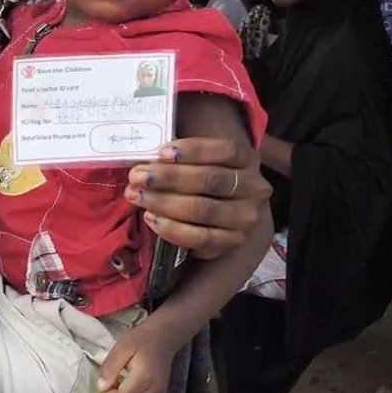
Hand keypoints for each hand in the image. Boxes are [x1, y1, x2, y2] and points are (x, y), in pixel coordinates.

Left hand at [98, 323, 178, 392]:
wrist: (163, 337)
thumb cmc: (141, 339)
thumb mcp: (121, 346)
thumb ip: (110, 367)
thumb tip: (102, 386)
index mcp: (144, 377)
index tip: (103, 382)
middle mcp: (154, 391)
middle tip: (110, 383)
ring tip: (118, 387)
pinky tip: (127, 392)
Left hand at [127, 137, 270, 259]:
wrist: (218, 211)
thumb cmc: (198, 175)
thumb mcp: (195, 158)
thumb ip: (177, 156)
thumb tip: (146, 160)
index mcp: (246, 159)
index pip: (225, 151)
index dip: (194, 150)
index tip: (161, 152)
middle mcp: (254, 188)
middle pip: (211, 180)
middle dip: (169, 178)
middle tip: (137, 177)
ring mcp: (246, 218)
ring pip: (204, 209)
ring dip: (165, 202)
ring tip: (137, 196)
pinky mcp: (231, 242)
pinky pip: (201, 238)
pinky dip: (172, 229)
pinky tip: (151, 218)